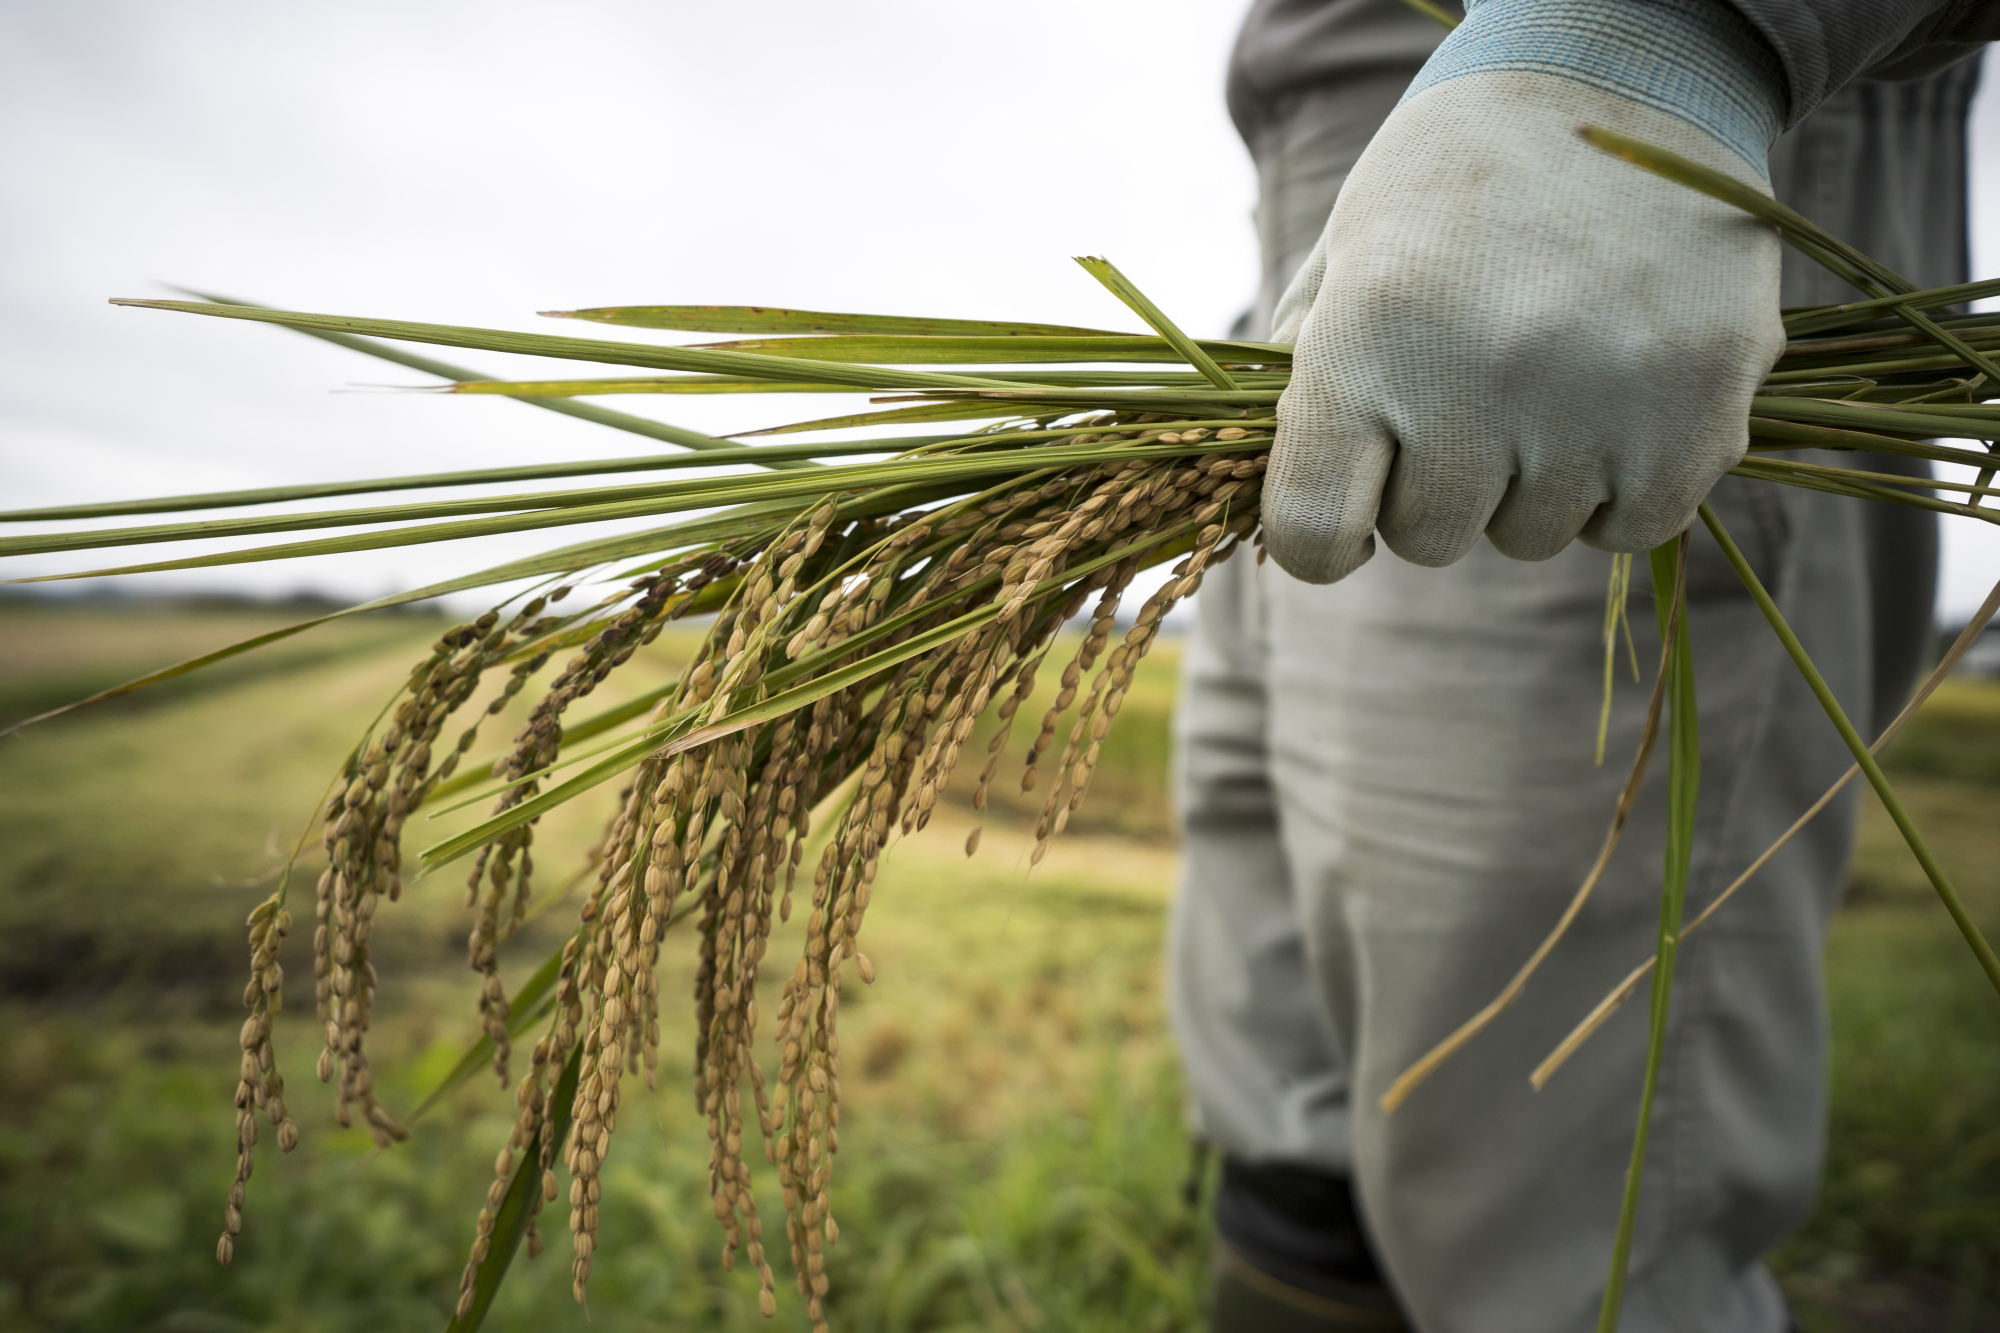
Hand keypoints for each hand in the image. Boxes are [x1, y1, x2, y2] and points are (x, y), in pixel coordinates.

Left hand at [1263, 0, 1789, 583]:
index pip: (1314, 531)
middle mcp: (1485, 376)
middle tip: (1461, 393)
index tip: (1344, 503)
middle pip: (1429, 539)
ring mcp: (1603, 401)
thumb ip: (1298, 378)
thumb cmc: (1458, 173)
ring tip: (1544, 372)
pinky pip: (1632, 527)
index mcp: (1372, 335)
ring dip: (1526, 482)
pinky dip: (1617, 487)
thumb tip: (1268, 497)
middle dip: (1431, 486)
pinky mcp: (1704, 413)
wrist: (1631, 73)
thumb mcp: (1348, 251)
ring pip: (1529, 536)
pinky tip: (1611, 401)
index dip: (1317, 538)